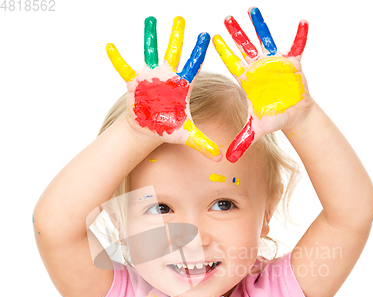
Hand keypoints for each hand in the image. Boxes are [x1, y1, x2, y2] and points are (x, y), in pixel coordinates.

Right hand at [107, 16, 221, 160]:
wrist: (148, 128)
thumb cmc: (168, 128)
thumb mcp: (186, 136)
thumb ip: (203, 144)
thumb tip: (220, 160)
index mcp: (181, 86)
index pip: (193, 66)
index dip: (199, 52)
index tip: (206, 36)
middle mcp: (167, 76)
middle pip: (173, 53)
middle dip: (177, 36)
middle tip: (181, 18)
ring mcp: (150, 77)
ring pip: (150, 52)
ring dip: (150, 36)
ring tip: (151, 19)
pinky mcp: (134, 81)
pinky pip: (124, 68)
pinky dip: (117, 59)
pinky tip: (110, 46)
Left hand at [213, 7, 312, 161]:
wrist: (293, 114)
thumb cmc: (274, 118)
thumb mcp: (257, 129)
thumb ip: (242, 141)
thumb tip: (228, 159)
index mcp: (248, 80)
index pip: (233, 63)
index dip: (224, 52)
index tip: (212, 38)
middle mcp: (259, 68)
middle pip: (245, 47)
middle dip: (236, 33)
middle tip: (226, 17)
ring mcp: (275, 63)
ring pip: (266, 40)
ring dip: (260, 26)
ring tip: (252, 10)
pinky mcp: (292, 62)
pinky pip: (297, 46)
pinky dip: (300, 36)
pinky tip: (303, 22)